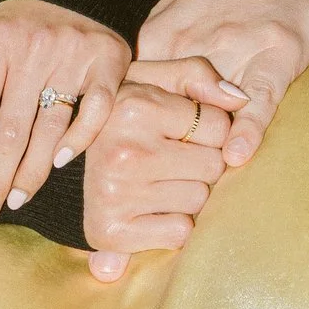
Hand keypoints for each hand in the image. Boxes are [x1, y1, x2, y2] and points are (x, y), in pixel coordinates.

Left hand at [0, 3, 129, 221]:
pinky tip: (59, 163)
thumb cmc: (17, 27)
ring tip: (14, 200)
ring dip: (30, 174)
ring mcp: (73, 56)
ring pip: (49, 130)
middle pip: (10, 131)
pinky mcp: (108, 62)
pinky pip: (95, 112)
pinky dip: (78, 140)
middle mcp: (34, 49)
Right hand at [82, 70, 236, 282]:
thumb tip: (240, 99)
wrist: (68, 170)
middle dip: (201, 164)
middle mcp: (126, 150)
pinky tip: (150, 209)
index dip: (210, 130)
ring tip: (158, 182)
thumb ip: (197, 75)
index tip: (184, 132)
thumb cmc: (123, 119)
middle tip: (170, 159)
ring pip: (199, 201)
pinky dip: (172, 226)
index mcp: (136, 106)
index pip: (219, 126)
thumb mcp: (152, 80)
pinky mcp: (113, 230)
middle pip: (214, 166)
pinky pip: (180, 233)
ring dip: (188, 194)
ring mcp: (117, 192)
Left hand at [135, 0, 308, 172]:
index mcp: (159, 35)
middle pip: (166, 111)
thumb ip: (154, 46)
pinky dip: (247, 129)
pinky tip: (237, 155)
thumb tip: (128, 87)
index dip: (131, 135)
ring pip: (211, 110)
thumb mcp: (175, 2)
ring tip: (198, 185)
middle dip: (162, 152)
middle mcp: (190, 42)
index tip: (131, 164)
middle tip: (162, 186)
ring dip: (204, 150)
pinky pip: (258, 99)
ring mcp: (235, 47)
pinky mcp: (276, 54)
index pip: (133, 96)